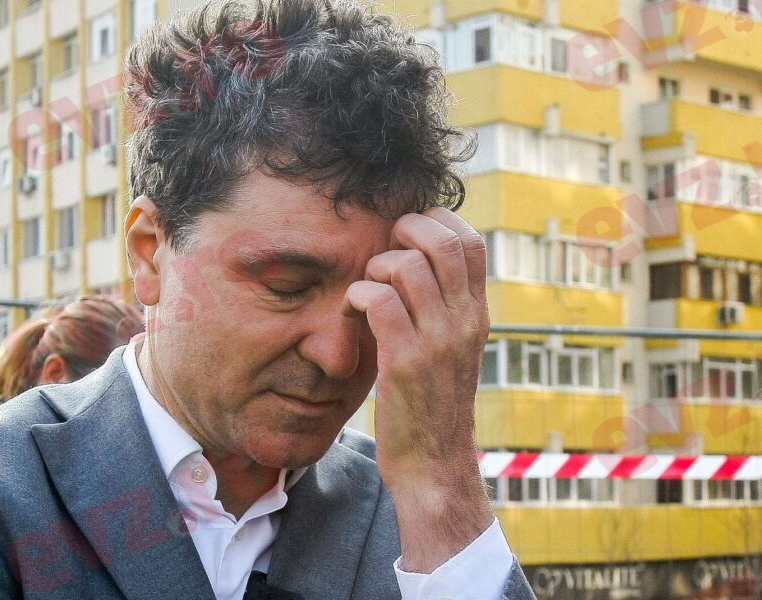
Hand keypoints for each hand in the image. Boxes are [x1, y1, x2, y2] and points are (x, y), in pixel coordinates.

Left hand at [344, 207, 492, 571]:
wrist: (435, 465)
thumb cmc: (433, 404)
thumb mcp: (452, 350)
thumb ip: (444, 309)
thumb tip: (418, 264)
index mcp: (476, 315)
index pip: (470, 241)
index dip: (435, 223)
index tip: (405, 236)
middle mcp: (463, 322)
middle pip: (442, 241)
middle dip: (403, 231)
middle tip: (381, 253)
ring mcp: (437, 341)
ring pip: (406, 267)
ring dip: (374, 267)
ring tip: (365, 289)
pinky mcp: (404, 362)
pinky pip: (377, 301)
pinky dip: (357, 296)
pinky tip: (352, 312)